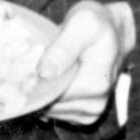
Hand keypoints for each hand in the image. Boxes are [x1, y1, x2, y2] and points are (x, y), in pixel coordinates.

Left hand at [40, 0, 135, 127]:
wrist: (114, 31)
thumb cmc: (97, 24)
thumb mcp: (82, 24)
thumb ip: (64, 48)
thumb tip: (45, 72)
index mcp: (95, 84)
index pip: (50, 95)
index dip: (33, 83)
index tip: (26, 66)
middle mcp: (96, 104)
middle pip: (49, 105)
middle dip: (36, 88)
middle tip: (32, 65)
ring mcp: (92, 112)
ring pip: (51, 111)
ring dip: (43, 94)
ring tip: (45, 70)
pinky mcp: (87, 115)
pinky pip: (58, 113)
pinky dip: (50, 99)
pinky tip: (52, 81)